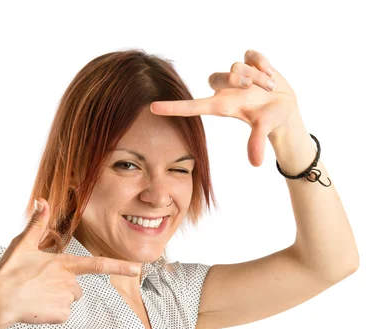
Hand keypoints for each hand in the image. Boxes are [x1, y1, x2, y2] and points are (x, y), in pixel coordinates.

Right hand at [0, 198, 142, 325]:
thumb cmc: (9, 271)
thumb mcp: (23, 244)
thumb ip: (37, 224)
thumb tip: (42, 201)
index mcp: (63, 264)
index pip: (97, 265)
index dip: (119, 266)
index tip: (137, 268)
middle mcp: (69, 281)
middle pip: (76, 286)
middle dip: (63, 287)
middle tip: (40, 285)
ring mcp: (66, 299)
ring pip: (69, 300)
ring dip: (57, 299)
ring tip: (36, 296)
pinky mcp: (60, 315)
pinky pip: (61, 314)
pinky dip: (51, 313)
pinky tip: (36, 307)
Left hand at [150, 48, 299, 166]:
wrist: (286, 107)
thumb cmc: (270, 120)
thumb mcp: (264, 129)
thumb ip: (257, 142)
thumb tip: (256, 163)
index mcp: (221, 106)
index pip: (191, 107)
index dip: (173, 108)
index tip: (153, 108)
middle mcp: (225, 90)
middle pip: (215, 77)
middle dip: (237, 79)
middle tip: (254, 88)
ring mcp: (236, 75)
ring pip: (236, 66)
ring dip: (256, 76)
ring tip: (269, 86)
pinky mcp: (248, 61)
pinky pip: (251, 55)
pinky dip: (263, 63)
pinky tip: (271, 74)